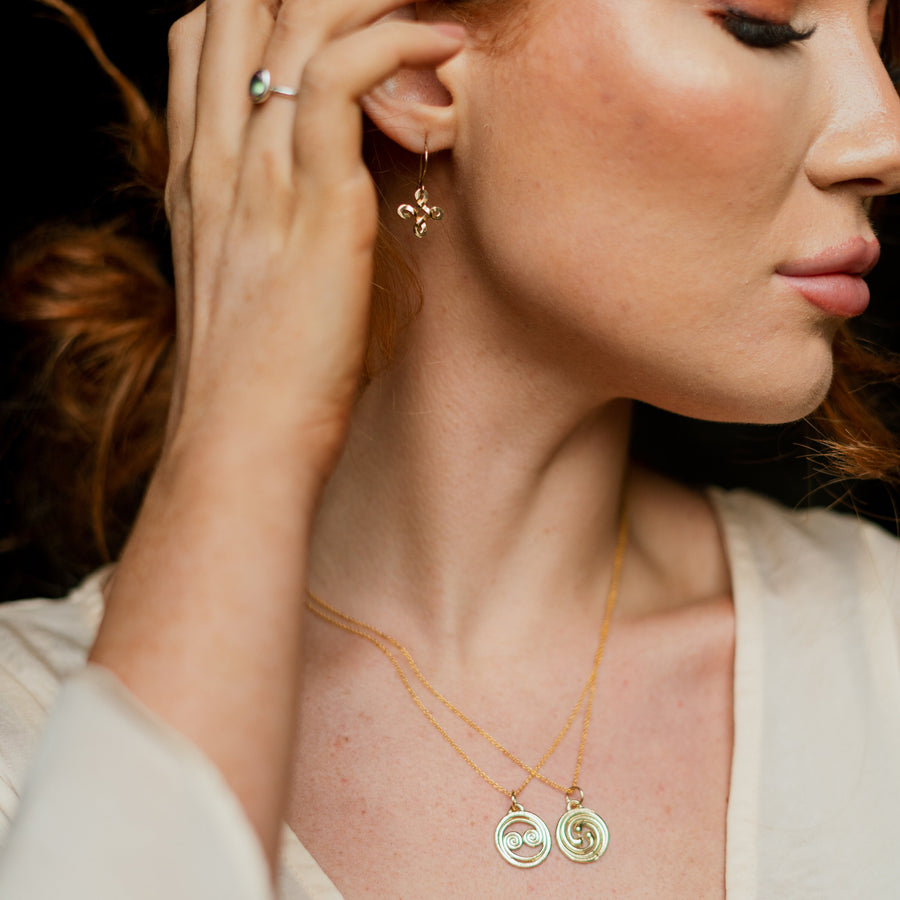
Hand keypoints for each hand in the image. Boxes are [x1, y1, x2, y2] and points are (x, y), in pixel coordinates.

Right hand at [163, 0, 462, 471]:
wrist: (240, 443)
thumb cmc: (254, 379)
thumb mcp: (241, 286)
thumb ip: (261, 225)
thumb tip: (314, 203)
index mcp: (195, 174)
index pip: (202, 36)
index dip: (262, 3)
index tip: (333, 14)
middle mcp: (216, 157)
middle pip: (237, 2)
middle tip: (385, 2)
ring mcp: (258, 175)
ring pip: (293, 18)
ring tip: (430, 8)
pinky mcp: (314, 203)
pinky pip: (342, 79)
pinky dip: (396, 42)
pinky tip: (443, 44)